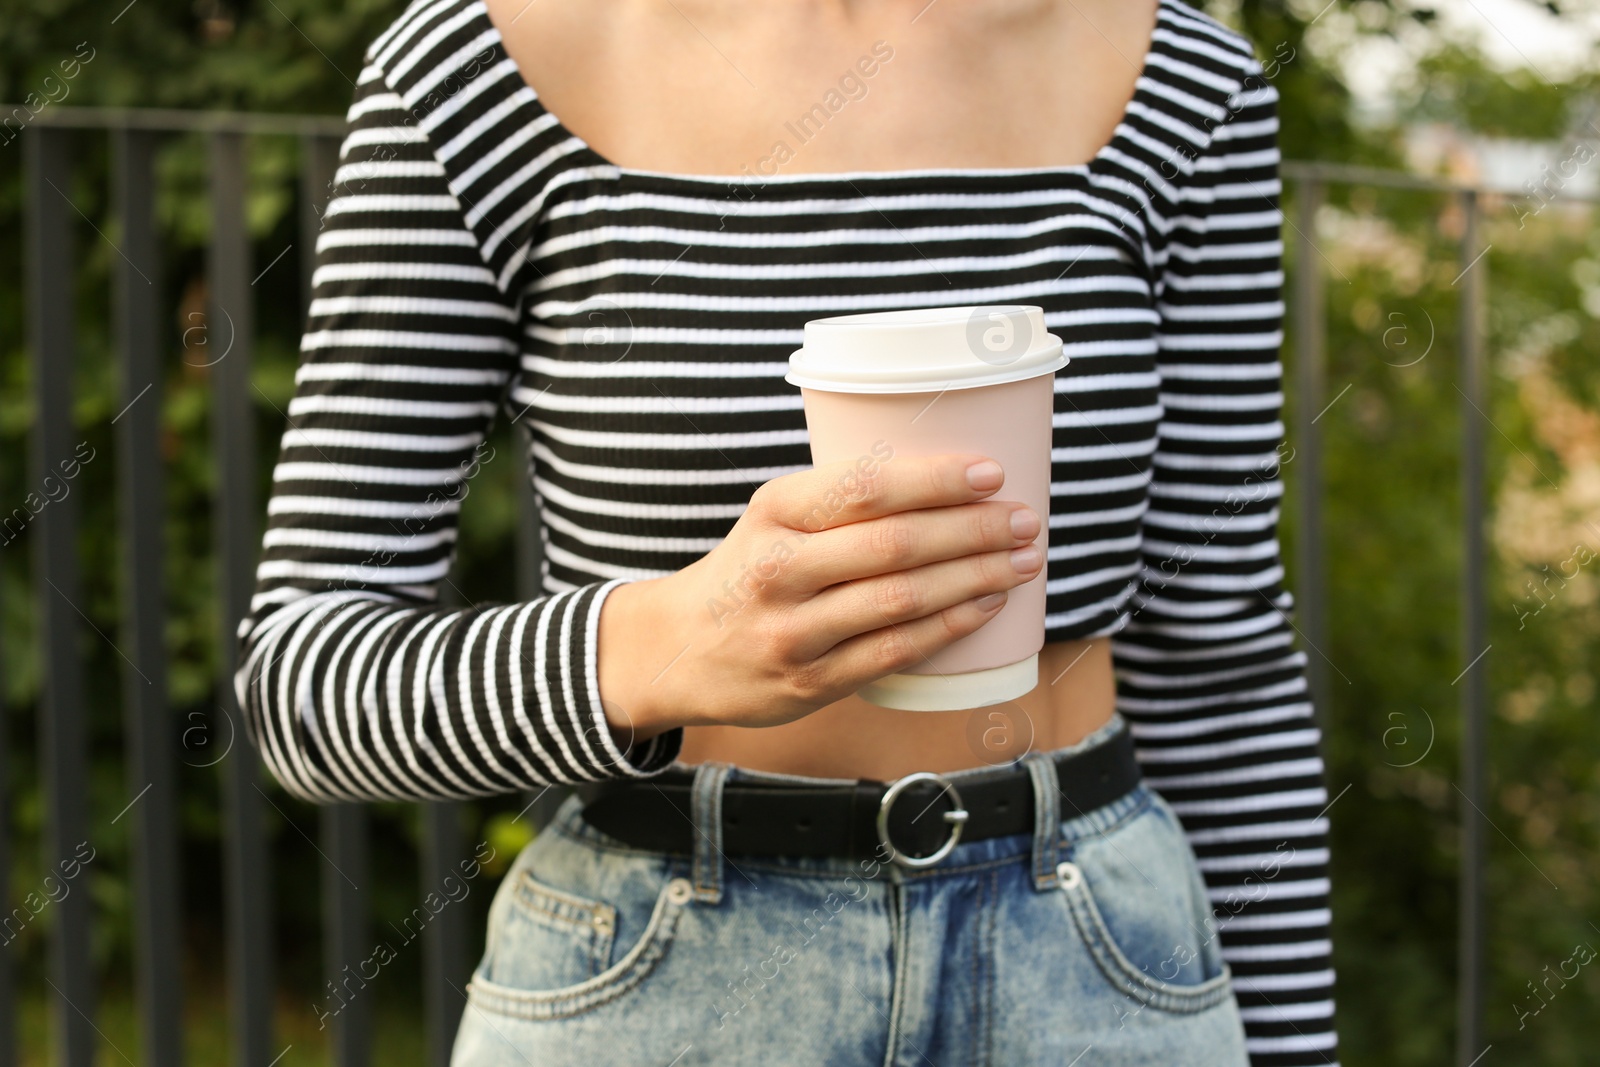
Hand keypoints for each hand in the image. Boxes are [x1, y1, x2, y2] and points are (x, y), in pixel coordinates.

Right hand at [598, 451, 1042, 741]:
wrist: (675, 650)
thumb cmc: (748, 571)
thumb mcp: (773, 519)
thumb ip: (841, 503)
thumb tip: (952, 483)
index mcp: (773, 511)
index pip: (865, 487)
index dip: (936, 479)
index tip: (991, 473)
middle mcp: (779, 568)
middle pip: (895, 545)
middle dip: (974, 530)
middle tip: (1025, 520)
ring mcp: (793, 630)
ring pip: (902, 600)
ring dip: (974, 578)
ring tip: (1021, 562)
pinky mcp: (809, 681)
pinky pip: (894, 650)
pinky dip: (948, 626)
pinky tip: (984, 607)